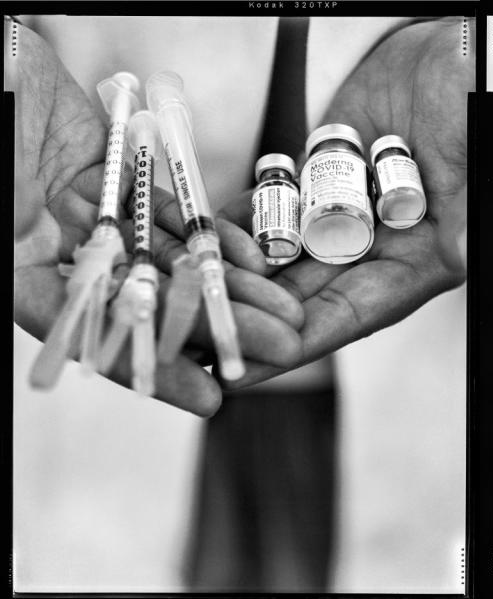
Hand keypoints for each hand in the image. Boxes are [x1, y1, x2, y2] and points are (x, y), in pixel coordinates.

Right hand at [10, 23, 303, 415]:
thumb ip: (25, 254)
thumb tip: (81, 317)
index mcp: (18, 268)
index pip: (91, 333)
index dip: (154, 367)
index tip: (212, 398)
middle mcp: (61, 252)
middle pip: (149, 300)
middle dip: (218, 328)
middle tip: (281, 350)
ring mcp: (96, 216)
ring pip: (174, 261)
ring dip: (233, 289)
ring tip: (290, 318)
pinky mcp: (124, 178)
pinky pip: (177, 214)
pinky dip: (218, 237)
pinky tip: (263, 265)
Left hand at [216, 17, 473, 388]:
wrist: (441, 46)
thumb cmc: (466, 98)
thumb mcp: (469, 156)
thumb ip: (461, 213)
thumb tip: (460, 256)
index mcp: (415, 263)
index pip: (347, 317)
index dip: (291, 346)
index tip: (238, 371)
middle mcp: (374, 251)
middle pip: (301, 299)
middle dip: (244, 319)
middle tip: (187, 336)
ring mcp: (340, 220)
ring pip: (278, 261)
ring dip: (230, 275)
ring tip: (178, 287)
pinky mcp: (315, 186)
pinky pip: (270, 215)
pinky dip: (235, 225)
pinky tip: (194, 234)